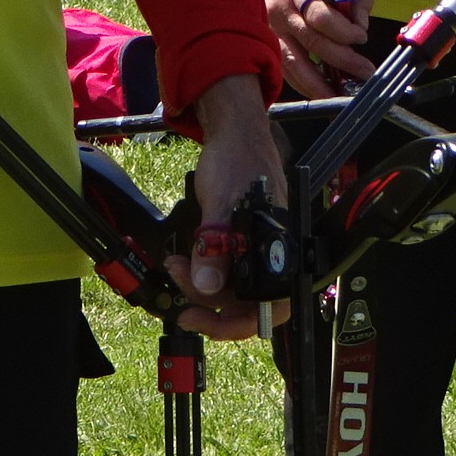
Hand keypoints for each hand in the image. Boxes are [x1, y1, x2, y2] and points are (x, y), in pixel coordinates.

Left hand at [168, 73, 290, 340]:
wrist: (232, 132)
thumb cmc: (238, 159)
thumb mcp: (221, 204)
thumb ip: (215, 247)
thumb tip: (206, 285)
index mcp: (280, 251)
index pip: (269, 308)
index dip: (236, 323)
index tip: (201, 319)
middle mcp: (270, 256)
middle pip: (246, 304)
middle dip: (209, 303)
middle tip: (179, 291)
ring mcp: (253, 250)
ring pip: (230, 290)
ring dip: (200, 287)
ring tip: (176, 267)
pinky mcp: (237, 243)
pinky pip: (222, 271)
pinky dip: (201, 272)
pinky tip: (183, 261)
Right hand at [258, 0, 374, 96]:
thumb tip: (361, 23)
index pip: (319, 15)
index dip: (343, 31)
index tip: (361, 36)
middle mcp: (279, 9)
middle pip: (311, 43)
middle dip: (342, 61)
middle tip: (364, 72)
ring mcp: (269, 27)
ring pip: (293, 63)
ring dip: (319, 83)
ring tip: (340, 95)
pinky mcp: (265, 40)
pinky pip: (284, 67)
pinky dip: (302, 82)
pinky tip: (320, 90)